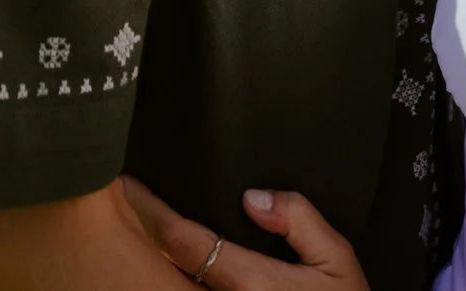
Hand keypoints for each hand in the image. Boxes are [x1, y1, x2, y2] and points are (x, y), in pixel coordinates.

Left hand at [121, 177, 369, 290]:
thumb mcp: (337, 260)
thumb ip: (300, 220)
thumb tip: (252, 197)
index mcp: (249, 283)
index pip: (182, 241)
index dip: (150, 210)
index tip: (129, 184)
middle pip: (167, 263)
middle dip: (145, 229)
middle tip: (128, 195)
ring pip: (173, 283)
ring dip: (156, 254)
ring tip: (142, 221)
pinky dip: (175, 273)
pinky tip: (171, 256)